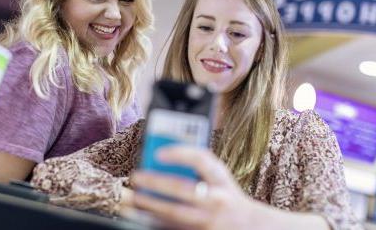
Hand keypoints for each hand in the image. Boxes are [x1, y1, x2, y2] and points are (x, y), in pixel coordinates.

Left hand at [122, 146, 256, 229]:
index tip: (158, 152)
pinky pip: (171, 228)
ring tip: (130, 198)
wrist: (244, 225)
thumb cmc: (225, 194)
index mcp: (221, 179)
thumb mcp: (218, 176)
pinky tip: (139, 215)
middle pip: (183, 189)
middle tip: (136, 176)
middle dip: (156, 182)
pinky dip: (153, 221)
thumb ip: (197, 166)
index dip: (180, 154)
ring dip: (149, 206)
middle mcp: (216, 200)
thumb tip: (160, 159)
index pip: (202, 160)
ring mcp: (207, 221)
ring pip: (174, 214)